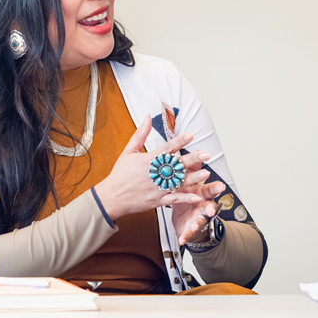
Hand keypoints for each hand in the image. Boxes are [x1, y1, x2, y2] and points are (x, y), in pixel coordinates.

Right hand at [93, 117, 208, 219]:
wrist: (111, 197)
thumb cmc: (120, 174)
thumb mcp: (128, 151)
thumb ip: (140, 134)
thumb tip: (147, 117)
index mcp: (147, 161)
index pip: (166, 149)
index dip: (179, 141)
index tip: (191, 135)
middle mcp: (153, 174)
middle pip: (176, 165)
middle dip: (192, 159)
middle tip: (205, 154)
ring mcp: (156, 188)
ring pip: (177, 182)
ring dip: (193, 178)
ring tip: (206, 173)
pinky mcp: (156, 200)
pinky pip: (173, 200)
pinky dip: (185, 198)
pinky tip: (196, 196)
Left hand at [172, 175, 225, 244]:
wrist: (187, 218)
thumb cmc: (190, 198)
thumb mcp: (191, 182)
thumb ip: (195, 168)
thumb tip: (198, 151)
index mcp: (202, 194)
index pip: (211, 189)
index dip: (216, 188)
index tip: (221, 186)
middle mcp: (203, 206)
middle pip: (210, 206)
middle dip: (211, 207)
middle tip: (211, 209)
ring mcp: (198, 218)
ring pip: (200, 220)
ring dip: (199, 223)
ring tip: (196, 225)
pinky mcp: (191, 229)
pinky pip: (189, 233)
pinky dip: (186, 236)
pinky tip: (183, 239)